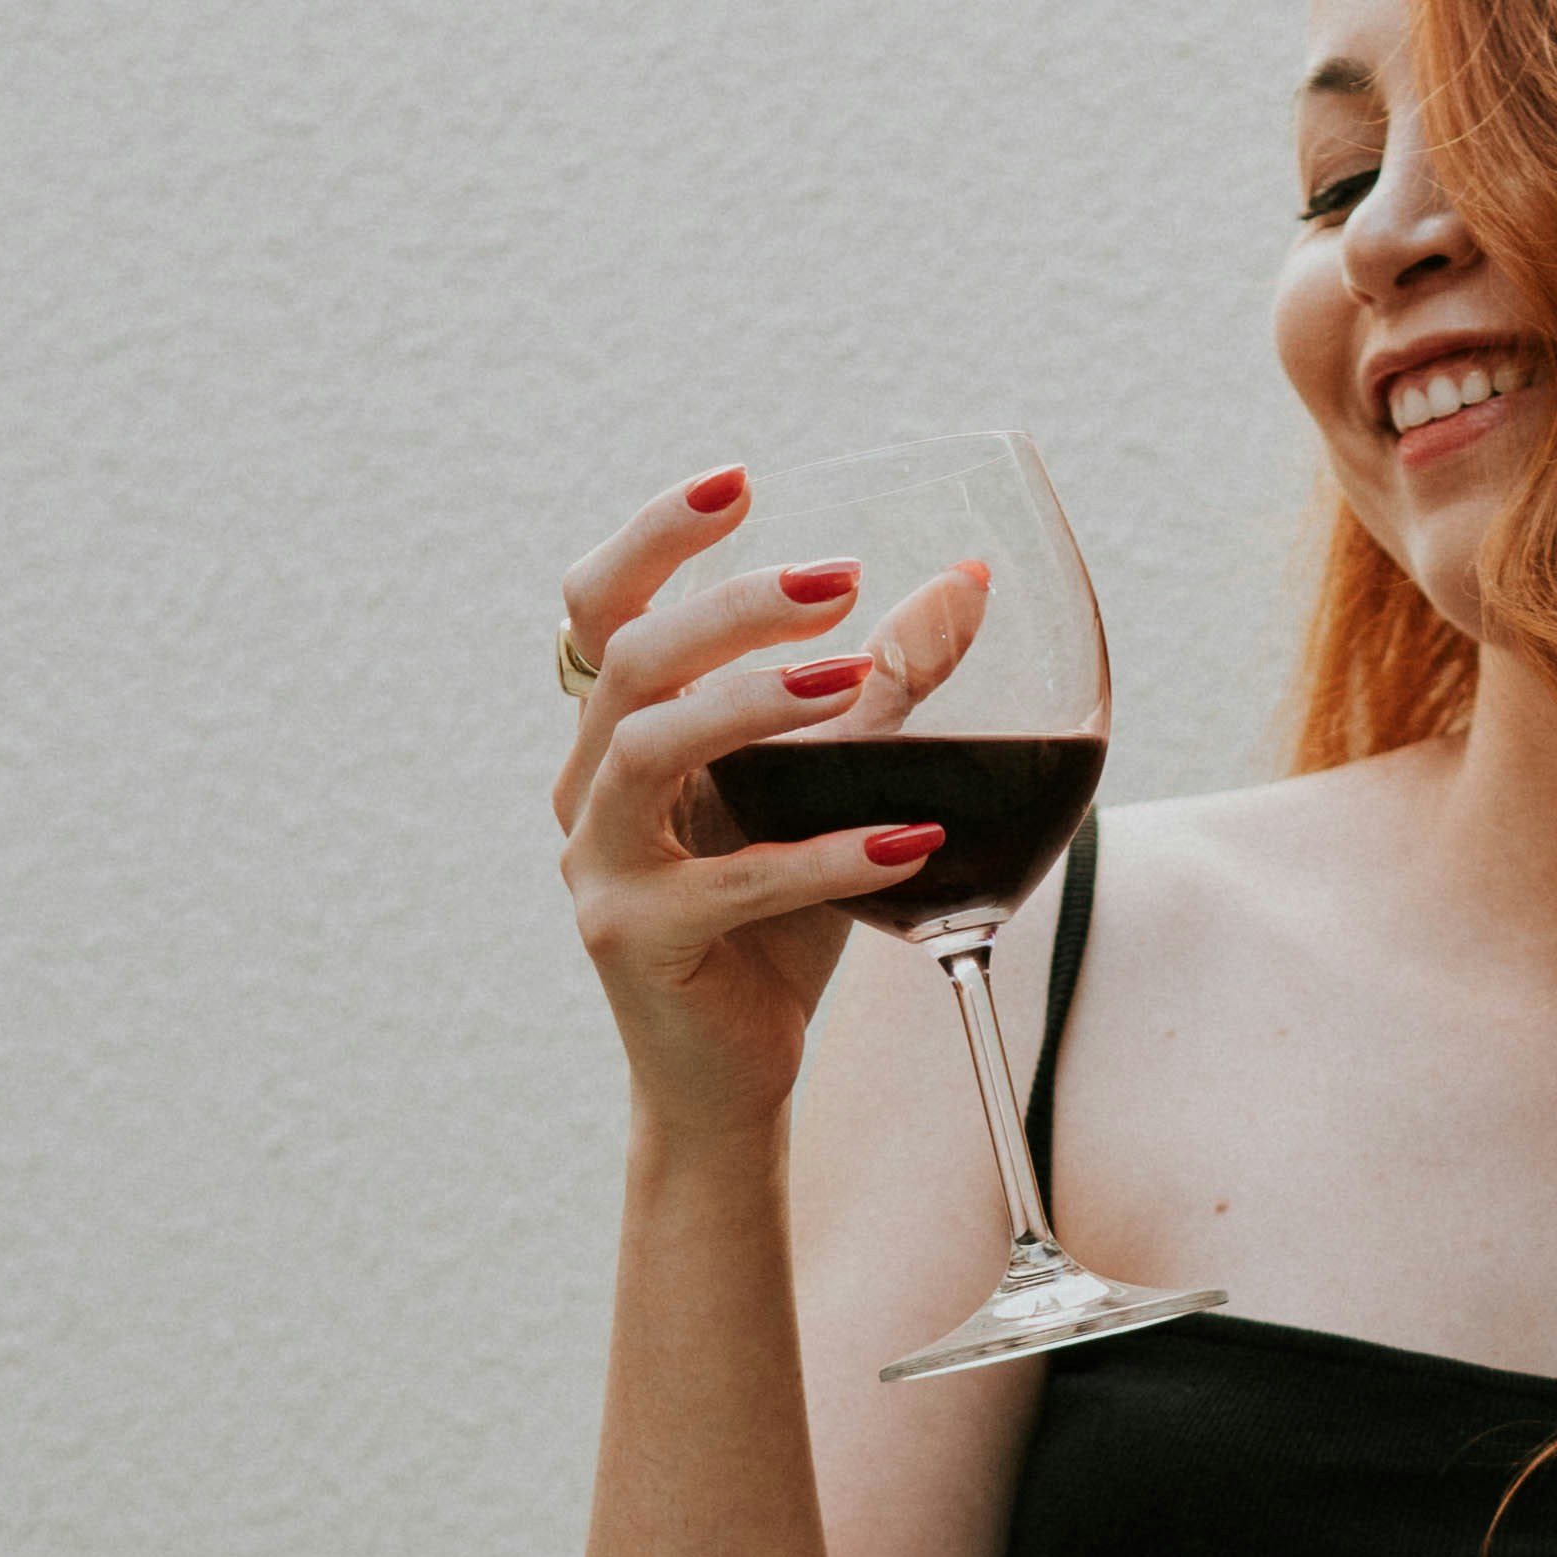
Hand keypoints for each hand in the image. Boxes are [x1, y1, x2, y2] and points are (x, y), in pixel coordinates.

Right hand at [553, 473, 986, 1135]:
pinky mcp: (635, 940)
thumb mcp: (834, 789)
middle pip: (631, 659)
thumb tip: (967, 583)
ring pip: (648, 748)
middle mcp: (589, 787)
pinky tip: (914, 839)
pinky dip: (825, 853)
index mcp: (621, 733)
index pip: (605, 605)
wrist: (731, 1073)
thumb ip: (884, 691)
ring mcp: (599, 864)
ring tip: (855, 681)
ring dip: (756, 704)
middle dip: (733, 606)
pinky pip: (729, 882)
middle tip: (837, 582)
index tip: (740, 482)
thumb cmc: (781, 919)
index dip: (655, 536)